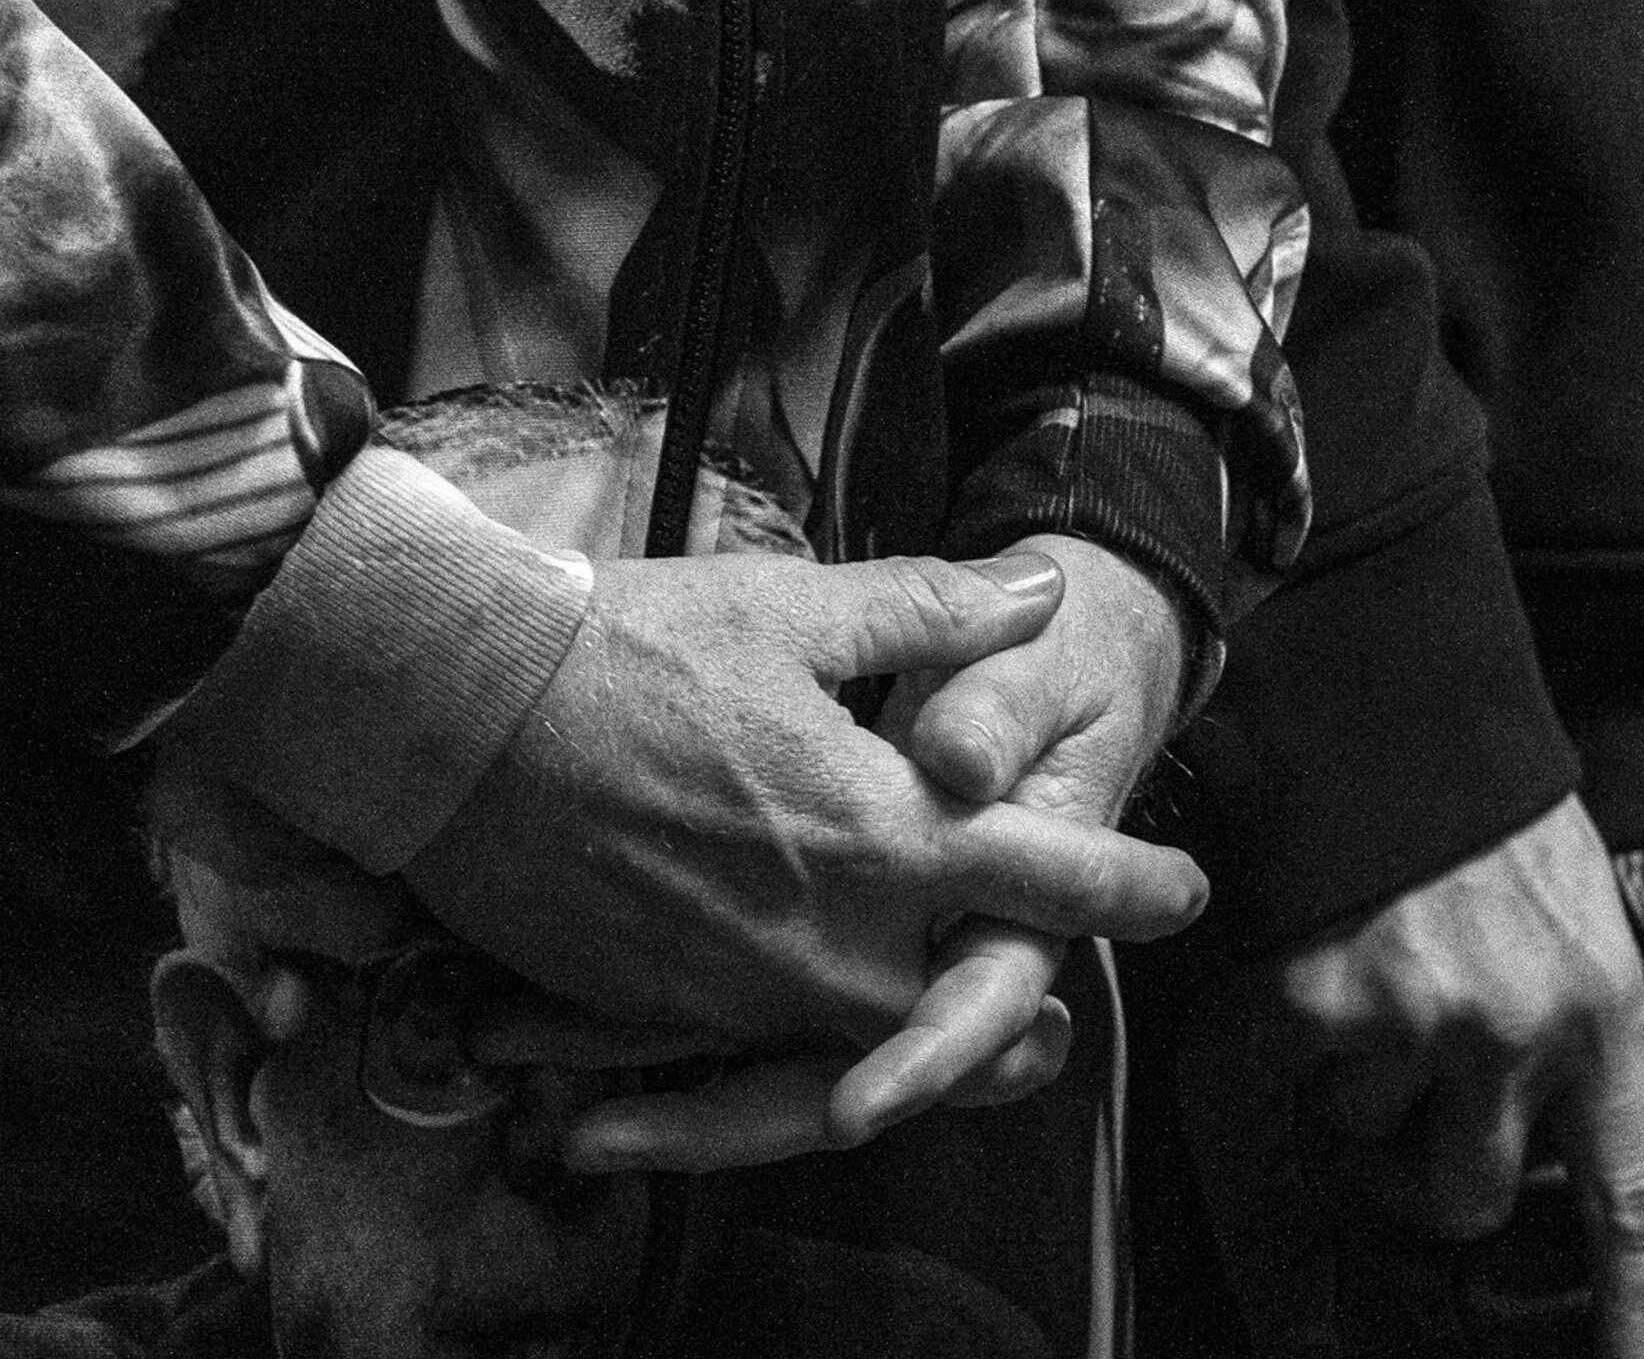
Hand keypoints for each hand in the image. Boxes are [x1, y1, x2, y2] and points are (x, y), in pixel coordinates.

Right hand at [412, 542, 1204, 1169]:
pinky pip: (772, 1053)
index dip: (1129, 884)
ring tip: (972, 1034)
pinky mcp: (670, 1010)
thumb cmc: (628, 645)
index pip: (1045, 875)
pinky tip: (818, 1023)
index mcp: (878, 829)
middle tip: (1071, 1008)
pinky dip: (817, 1051)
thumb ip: (930, 610)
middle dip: (1030, 1005)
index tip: (1186, 888)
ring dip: (938, 1046)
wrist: (457, 721)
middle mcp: (829, 936)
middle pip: (973, 1008)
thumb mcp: (790, 604)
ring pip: (875, 1049)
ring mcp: (746, 989)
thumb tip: (1041, 591)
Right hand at [1278, 795, 1643, 1358]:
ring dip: (1348, 1095)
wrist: (1382, 683)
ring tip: (1352, 985)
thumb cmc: (1477, 800)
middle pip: (1464, 1197)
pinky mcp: (1305, 988)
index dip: (1638, 1325)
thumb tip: (1519, 1145)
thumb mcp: (1568, 915)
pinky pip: (1272, 1108)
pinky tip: (1277, 1019)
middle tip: (1405, 1075)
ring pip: (1364, 1145)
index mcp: (1597, 1006)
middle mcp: (1512, 1026)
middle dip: (1425, 1159)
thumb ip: (1559, 1027)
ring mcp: (1404, 1012)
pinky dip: (1269, 1082)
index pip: (1629, 1206)